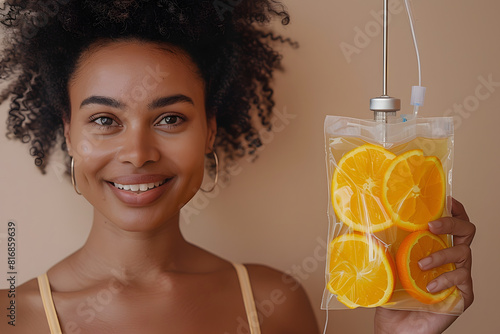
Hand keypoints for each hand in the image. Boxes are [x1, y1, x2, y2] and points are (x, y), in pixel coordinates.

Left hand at [374, 198, 474, 333]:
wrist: (396, 328)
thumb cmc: (391, 295)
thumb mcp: (382, 265)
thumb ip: (377, 245)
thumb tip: (361, 224)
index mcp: (435, 246)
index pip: (452, 221)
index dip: (454, 208)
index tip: (445, 200)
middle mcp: (451, 258)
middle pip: (466, 229)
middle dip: (451, 222)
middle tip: (431, 225)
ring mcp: (459, 276)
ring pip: (464, 252)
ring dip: (441, 255)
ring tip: (419, 264)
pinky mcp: (463, 295)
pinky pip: (462, 279)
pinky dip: (445, 279)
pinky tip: (429, 286)